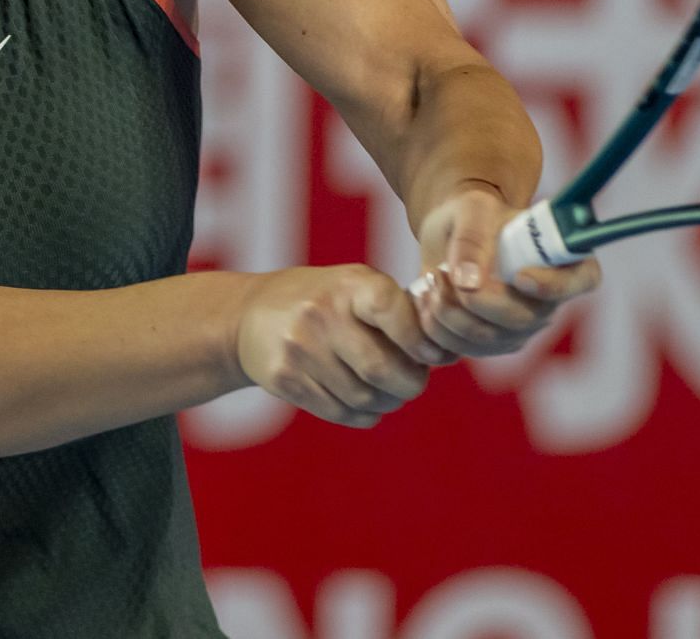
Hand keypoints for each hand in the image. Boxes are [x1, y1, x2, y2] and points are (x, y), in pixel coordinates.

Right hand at [236, 265, 449, 427]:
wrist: (250, 317)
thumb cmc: (323, 301)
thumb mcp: (355, 286)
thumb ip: (398, 311)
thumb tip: (449, 350)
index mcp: (348, 285)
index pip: (393, 311)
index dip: (420, 340)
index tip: (433, 355)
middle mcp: (321, 313)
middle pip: (381, 369)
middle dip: (410, 384)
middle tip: (414, 383)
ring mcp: (299, 348)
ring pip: (363, 397)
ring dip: (387, 402)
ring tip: (389, 392)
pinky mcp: (284, 379)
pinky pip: (339, 412)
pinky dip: (364, 415)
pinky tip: (366, 404)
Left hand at [413, 183, 602, 356]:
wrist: (450, 234)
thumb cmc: (473, 214)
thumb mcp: (471, 209)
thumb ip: (472, 239)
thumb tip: (468, 283)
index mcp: (562, 259)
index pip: (582, 279)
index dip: (556, 285)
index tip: (519, 276)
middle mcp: (548, 300)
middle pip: (524, 320)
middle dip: (476, 302)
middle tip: (441, 273)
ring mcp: (520, 328)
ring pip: (488, 340)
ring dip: (448, 314)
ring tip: (430, 281)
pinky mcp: (490, 344)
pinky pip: (463, 350)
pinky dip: (435, 327)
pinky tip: (426, 299)